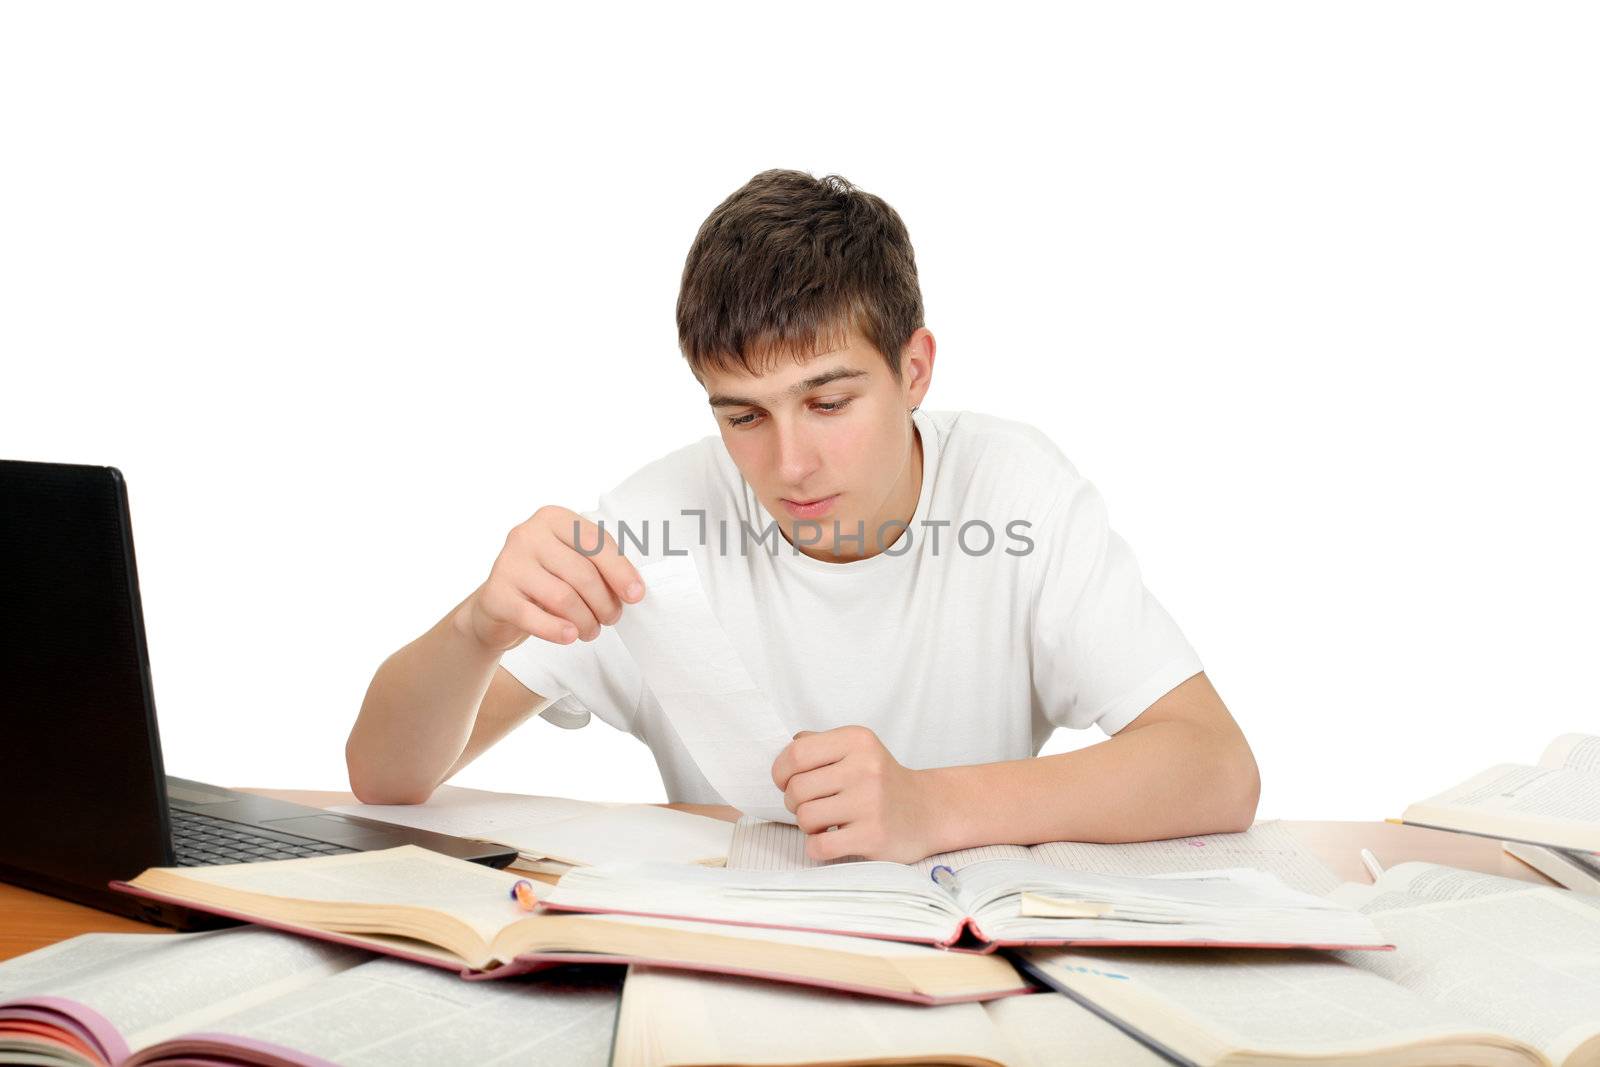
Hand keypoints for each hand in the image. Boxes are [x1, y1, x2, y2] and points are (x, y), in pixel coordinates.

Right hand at [456, 505, 643, 651]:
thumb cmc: (547, 580)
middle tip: (612, 618)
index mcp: (552, 519)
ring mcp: (508, 563)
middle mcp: (527, 534)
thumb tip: (633, 588)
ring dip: (586, 620)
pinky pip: (533, 617)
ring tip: (592, 631)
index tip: (636, 595)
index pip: (595, 542)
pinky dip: (557, 630)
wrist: (499, 605)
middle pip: (582, 573)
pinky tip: (571, 636)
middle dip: (604, 602)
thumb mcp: (572, 562)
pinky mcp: (495, 594)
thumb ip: (600, 565)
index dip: (620, 571)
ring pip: (562, 597)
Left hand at [770, 725, 940, 862]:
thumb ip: (819, 743)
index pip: (796, 753)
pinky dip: (817, 846)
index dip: (781, 771)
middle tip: (812, 804)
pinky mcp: (872, 836)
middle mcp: (865, 768)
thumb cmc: (882, 781)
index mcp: (857, 741)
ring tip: (825, 821)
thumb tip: (784, 749)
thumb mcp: (857, 749)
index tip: (786, 781)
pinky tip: (831, 838)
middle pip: (797, 788)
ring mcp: (870, 803)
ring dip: (807, 825)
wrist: (927, 811)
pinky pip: (819, 846)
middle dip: (794, 801)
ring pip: (805, 817)